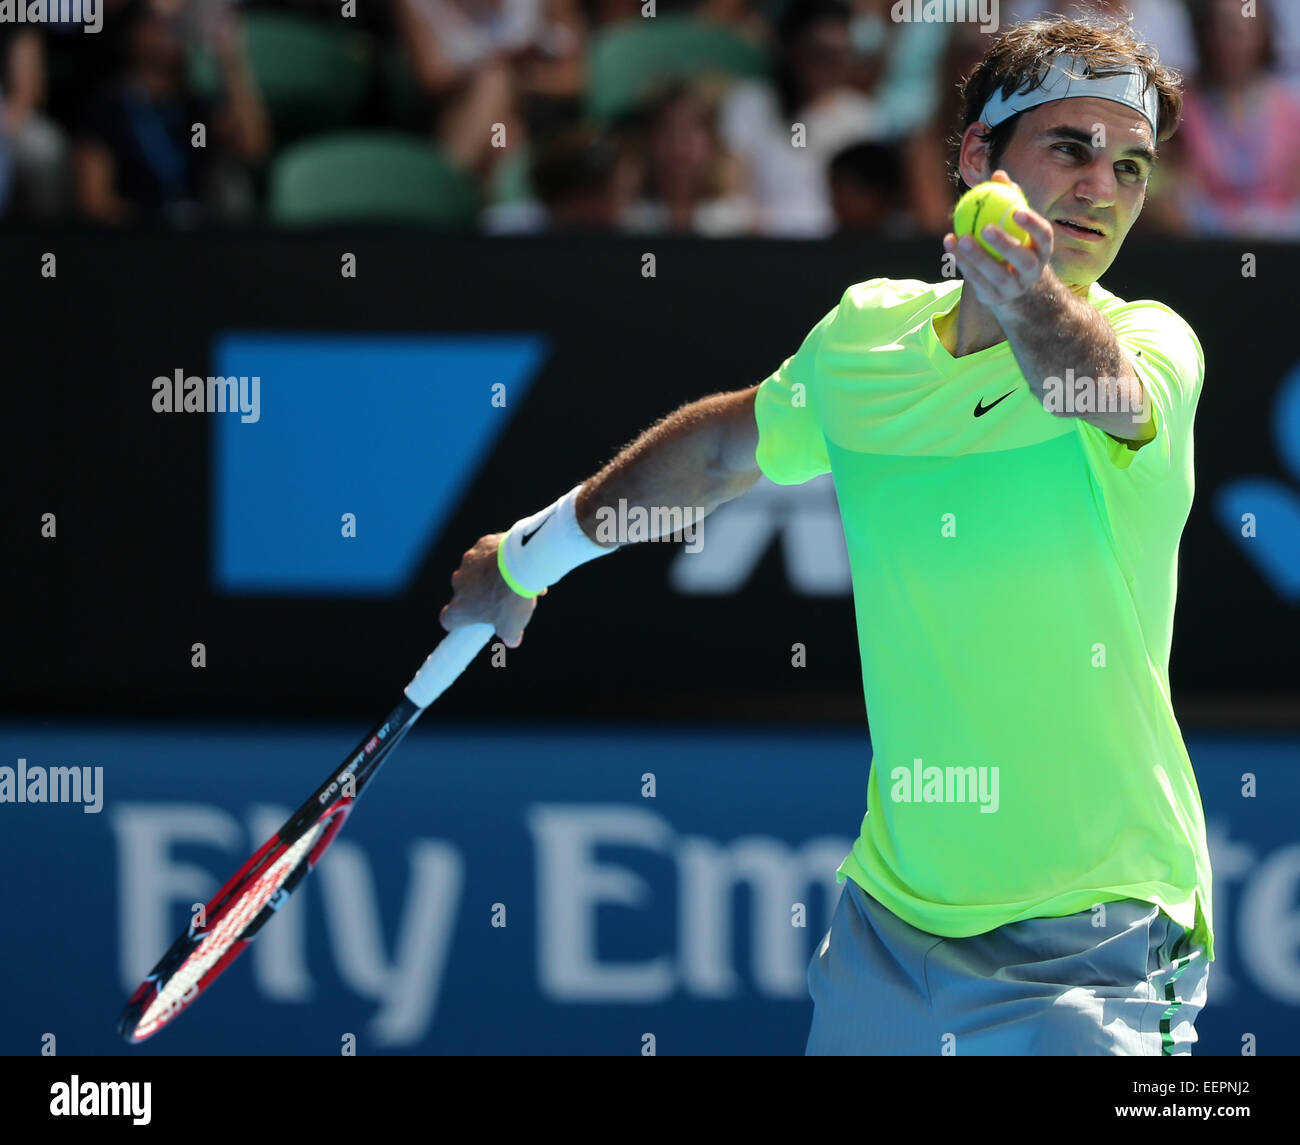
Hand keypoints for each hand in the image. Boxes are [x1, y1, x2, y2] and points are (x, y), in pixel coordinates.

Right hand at [439, 532, 545, 648]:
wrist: (522, 564)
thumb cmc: (512, 598)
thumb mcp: (512, 625)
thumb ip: (509, 635)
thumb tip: (512, 640)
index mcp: (460, 608)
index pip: (448, 619)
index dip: (457, 622)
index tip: (469, 623)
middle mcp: (459, 583)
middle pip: (464, 593)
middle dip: (480, 596)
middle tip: (500, 600)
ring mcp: (469, 561)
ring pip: (478, 571)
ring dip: (491, 576)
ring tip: (516, 580)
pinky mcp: (482, 544)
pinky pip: (489, 554)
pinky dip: (500, 559)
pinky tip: (518, 564)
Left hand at [943, 170, 1053, 309]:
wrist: (1012, 286)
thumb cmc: (1014, 243)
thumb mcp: (1015, 224)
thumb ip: (1009, 200)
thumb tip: (998, 174)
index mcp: (1042, 250)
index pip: (1044, 236)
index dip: (1032, 225)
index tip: (1016, 210)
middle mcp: (1032, 271)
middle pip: (1022, 259)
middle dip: (1005, 244)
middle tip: (985, 228)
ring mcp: (1014, 288)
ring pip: (996, 274)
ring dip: (977, 256)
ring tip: (962, 237)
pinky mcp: (994, 298)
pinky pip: (976, 280)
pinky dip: (962, 262)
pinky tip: (949, 243)